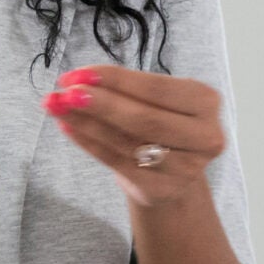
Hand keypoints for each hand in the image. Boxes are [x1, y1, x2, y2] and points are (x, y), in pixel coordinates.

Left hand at [43, 66, 225, 210]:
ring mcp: (186, 168)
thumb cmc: (163, 123)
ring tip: (57, 107)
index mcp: (206, 102)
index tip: (79, 73)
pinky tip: (68, 128)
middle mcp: (204, 136)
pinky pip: (118, 162)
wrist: (175, 172)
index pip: (156, 89)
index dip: (115, 80)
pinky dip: (89, 143)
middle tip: (64, 93)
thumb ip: (125, 90)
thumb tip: (77, 80)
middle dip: (100, 103)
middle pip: (144, 119)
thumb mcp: (156, 100)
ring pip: (127, 142)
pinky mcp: (162, 189)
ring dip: (86, 122)